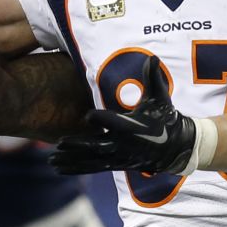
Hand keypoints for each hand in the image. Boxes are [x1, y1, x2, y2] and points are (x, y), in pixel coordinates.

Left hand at [51, 57, 197, 174]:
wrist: (175, 147)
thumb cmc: (164, 118)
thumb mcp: (160, 98)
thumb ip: (153, 79)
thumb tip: (152, 58)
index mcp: (134, 127)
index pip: (116, 122)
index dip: (102, 119)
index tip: (87, 116)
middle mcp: (125, 145)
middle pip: (98, 146)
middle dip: (79, 145)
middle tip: (60, 142)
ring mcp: (119, 157)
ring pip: (92, 160)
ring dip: (71, 160)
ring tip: (51, 159)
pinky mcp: (115, 164)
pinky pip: (92, 168)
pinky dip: (75, 168)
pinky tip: (57, 168)